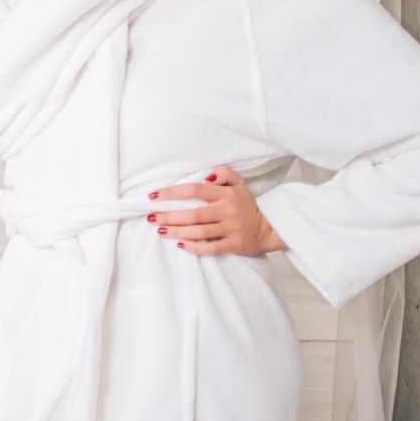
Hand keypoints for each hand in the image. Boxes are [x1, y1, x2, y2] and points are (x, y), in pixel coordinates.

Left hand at [146, 164, 286, 255]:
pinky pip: (210, 248)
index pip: (195, 190)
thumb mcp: (239, 183)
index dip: (173, 192)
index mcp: (226, 194)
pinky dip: (194, 247)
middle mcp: (228, 211)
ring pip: (199, 232)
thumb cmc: (246, 204)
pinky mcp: (233, 245)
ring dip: (176, 231)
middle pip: (193, 214)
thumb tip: (206, 175)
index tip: (154, 195)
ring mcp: (231, 229)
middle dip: (169, 216)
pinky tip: (179, 244)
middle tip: (150, 217)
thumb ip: (223, 172)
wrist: (269, 228)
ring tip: (159, 230)